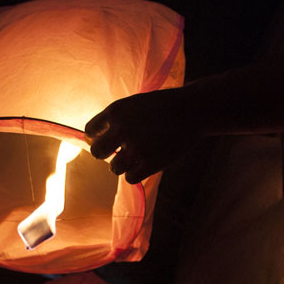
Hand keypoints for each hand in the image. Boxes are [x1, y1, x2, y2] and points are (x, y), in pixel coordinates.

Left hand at [85, 88, 200, 183]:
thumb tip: (90, 140)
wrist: (192, 111)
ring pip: (114, 168)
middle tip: (119, 151)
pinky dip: (135, 174)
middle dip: (105, 153)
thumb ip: (114, 120)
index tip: (110, 137)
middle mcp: (122, 130)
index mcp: (116, 111)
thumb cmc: (162, 106)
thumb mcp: (134, 104)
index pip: (91, 130)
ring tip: (137, 156)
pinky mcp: (151, 163)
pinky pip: (130, 178)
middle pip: (97, 152)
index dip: (99, 136)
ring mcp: (136, 148)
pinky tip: (144, 165)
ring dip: (123, 164)